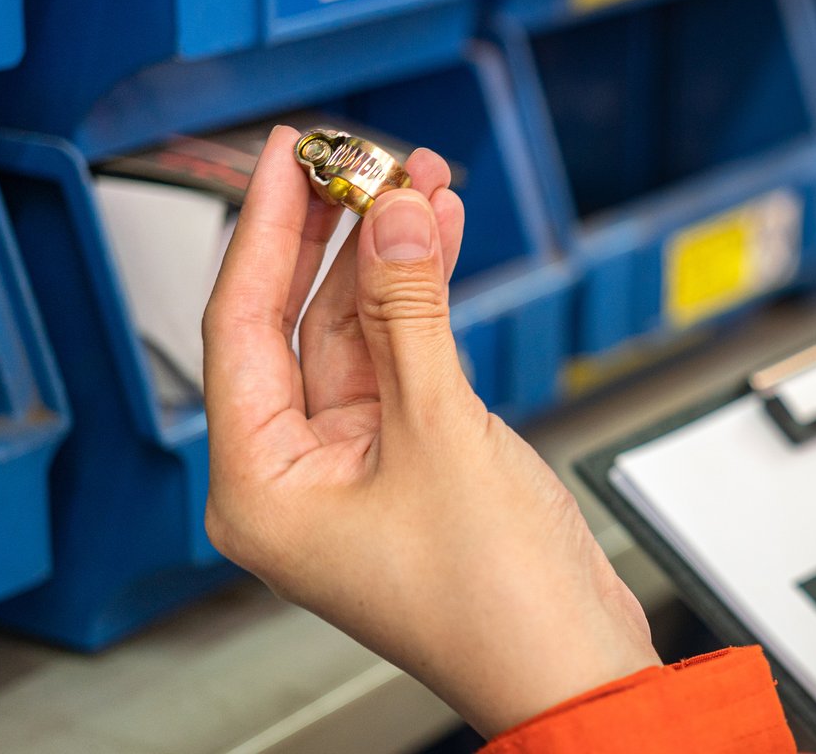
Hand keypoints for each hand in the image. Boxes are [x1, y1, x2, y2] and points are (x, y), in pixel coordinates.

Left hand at [203, 127, 657, 737]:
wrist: (574, 659)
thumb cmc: (496, 599)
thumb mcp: (441, 431)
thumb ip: (410, 312)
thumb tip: (391, 216)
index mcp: (261, 485)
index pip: (241, 325)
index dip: (266, 228)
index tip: (289, 156)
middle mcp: (295, 473)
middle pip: (298, 321)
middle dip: (337, 233)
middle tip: (363, 157)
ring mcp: (356, 464)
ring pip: (359, 330)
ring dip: (392, 256)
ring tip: (420, 180)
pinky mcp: (412, 456)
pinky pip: (404, 355)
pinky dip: (424, 299)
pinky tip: (441, 241)